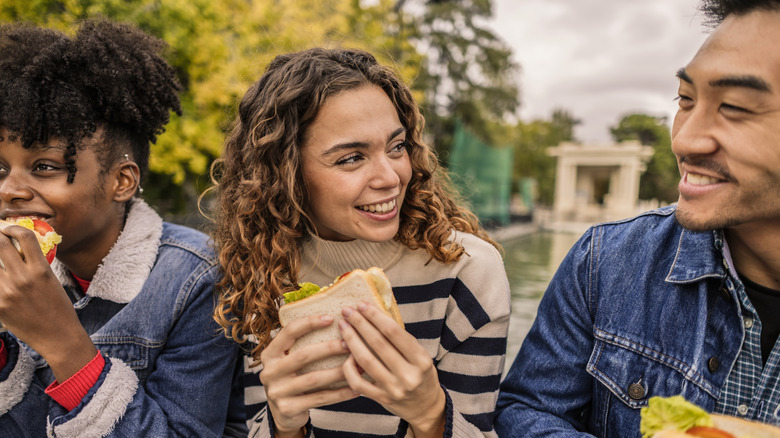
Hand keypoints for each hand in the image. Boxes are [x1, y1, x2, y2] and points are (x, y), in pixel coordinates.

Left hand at [0, 225, 95, 381]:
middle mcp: (23, 279)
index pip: (24, 237)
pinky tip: (1, 279)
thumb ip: (36, 265)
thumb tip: (20, 251)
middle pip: (0, 245)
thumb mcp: (52, 281)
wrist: (58, 336)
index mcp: (41, 270)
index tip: (8, 229)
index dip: (13, 228)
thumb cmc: (58, 308)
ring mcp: (8, 293)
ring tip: (0, 264)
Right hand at [259, 314, 359, 434]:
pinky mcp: (288, 408)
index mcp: (270, 354)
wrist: (283, 413)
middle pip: (303, 356)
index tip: (331, 318)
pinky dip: (340, 394)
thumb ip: (302, 344)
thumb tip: (338, 323)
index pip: (289, 332)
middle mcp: (270, 372)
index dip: (309, 323)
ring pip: (313, 379)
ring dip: (338, 372)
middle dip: (329, 348)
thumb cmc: (293, 378)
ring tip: (357, 366)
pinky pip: (319, 398)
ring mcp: (277, 392)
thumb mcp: (289, 359)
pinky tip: (355, 388)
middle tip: (349, 344)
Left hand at [339, 303, 445, 436]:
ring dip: (351, 340)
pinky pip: (359, 382)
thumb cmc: (422, 375)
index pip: (394, 333)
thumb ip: (401, 340)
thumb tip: (376, 315)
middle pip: (378, 344)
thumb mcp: (420, 356)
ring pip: (366, 360)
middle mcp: (408, 375)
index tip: (362, 305)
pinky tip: (347, 355)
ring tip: (343, 326)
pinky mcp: (381, 399)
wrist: (426, 407)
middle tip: (347, 310)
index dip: (376, 317)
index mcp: (421, 360)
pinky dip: (349, 368)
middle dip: (360, 324)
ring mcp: (393, 389)